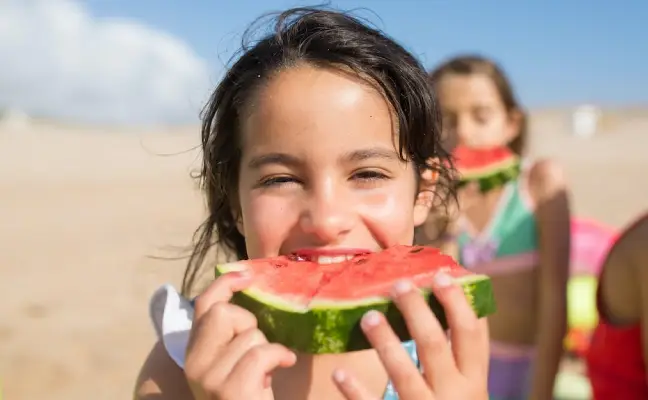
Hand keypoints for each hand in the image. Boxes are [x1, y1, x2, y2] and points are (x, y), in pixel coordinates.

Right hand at [184, 271, 296, 399]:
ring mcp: (209, 378)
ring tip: (268, 369)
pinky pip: (261, 353)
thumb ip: (232, 335)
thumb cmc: (250, 394)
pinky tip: (285, 365)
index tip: (247, 273)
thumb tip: (250, 293)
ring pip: (249, 334)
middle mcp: (195, 364)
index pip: (202, 304)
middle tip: (259, 345)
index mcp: (194, 352)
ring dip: (268, 347)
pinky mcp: (229, 390)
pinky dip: (279, 356)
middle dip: (249, 323)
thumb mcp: (234, 361)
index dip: (224, 283)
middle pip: (222, 313)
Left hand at [332, 271, 489, 399]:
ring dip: (385, 343)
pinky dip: (357, 391)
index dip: (457, 303)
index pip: (470, 334)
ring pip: (404, 375)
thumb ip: (459, 358)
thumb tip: (448, 306)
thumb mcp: (467, 389)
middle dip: (416, 312)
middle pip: (435, 345)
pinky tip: (341, 372)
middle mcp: (455, 396)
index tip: (440, 276)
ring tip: (368, 318)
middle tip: (398, 286)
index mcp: (474, 382)